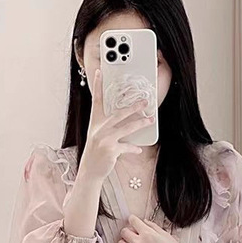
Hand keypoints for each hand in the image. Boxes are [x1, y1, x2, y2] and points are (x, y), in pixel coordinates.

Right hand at [77, 68, 155, 182]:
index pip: (96, 100)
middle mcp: (98, 129)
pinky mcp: (110, 150)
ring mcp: (104, 139)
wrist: (90, 169)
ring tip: (151, 120)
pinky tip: (138, 149)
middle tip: (145, 101)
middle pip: (119, 113)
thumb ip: (110, 126)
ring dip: (141, 124)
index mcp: (95, 122)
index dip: (97, 86)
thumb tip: (128, 118)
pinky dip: (133, 148)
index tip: (99, 72)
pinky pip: (126, 146)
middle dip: (133, 107)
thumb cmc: (97, 151)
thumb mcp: (99, 135)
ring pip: (126, 128)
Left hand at [117, 215, 191, 242]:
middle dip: (128, 230)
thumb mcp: (166, 235)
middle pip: (124, 231)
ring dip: (125, 242)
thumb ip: (153, 226)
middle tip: (134, 234)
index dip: (133, 220)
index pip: (132, 220)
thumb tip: (144, 222)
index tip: (135, 222)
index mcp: (147, 233)